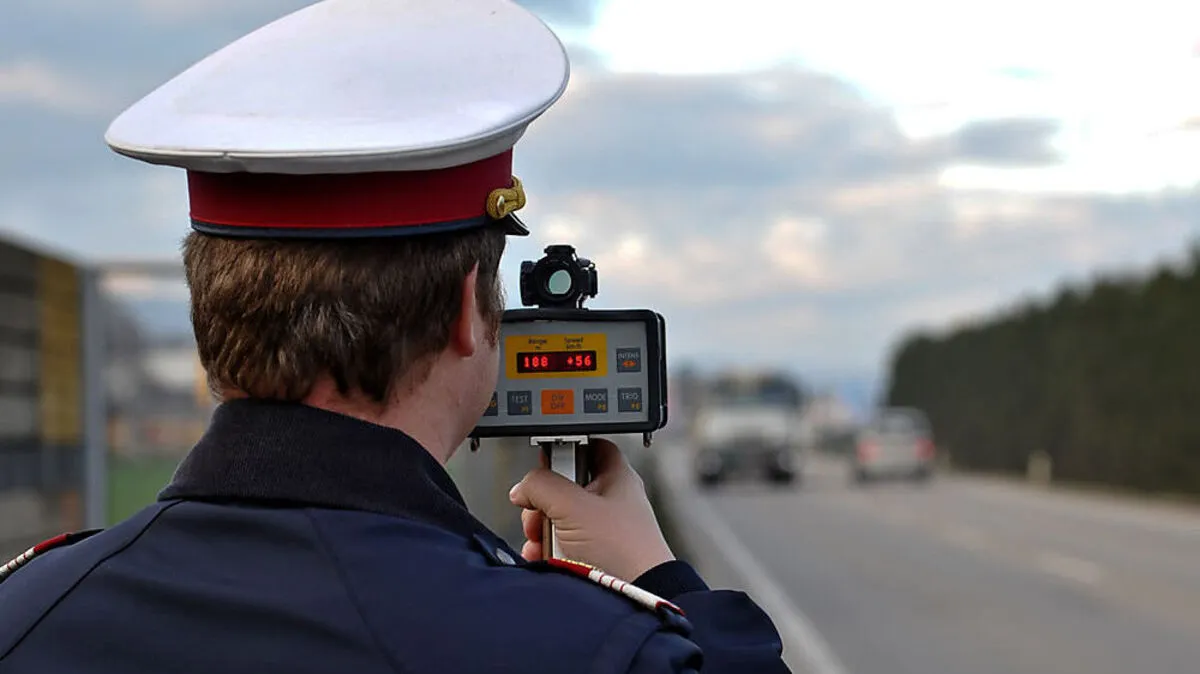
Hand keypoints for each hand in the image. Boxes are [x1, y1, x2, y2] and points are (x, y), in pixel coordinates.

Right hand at [509, 438, 674, 580]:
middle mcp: (611, 501)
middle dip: (543, 501)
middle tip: (539, 512)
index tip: (544, 461)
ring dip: (542, 529)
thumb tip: (523, 488)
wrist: (636, 597)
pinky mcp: (594, 555)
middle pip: (566, 486)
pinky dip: (548, 550)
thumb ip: (541, 486)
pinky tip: (544, 557)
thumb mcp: (573, 506)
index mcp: (616, 478)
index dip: (565, 448)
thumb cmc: (622, 548)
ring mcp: (602, 530)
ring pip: (560, 518)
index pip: (590, 446)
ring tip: (541, 540)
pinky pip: (562, 545)